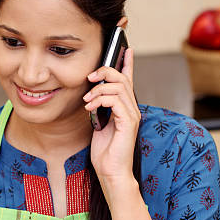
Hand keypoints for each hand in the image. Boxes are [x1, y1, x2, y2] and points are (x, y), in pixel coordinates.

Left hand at [84, 48, 139, 194]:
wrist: (111, 172)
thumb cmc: (105, 152)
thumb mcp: (99, 124)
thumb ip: (99, 109)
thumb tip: (92, 95)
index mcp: (125, 108)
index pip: (129, 79)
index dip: (128, 62)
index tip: (125, 48)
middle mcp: (132, 109)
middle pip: (122, 78)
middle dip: (104, 72)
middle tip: (89, 79)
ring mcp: (132, 115)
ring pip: (118, 87)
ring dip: (98, 90)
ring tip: (87, 101)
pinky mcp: (128, 123)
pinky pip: (116, 100)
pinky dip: (101, 100)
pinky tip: (90, 108)